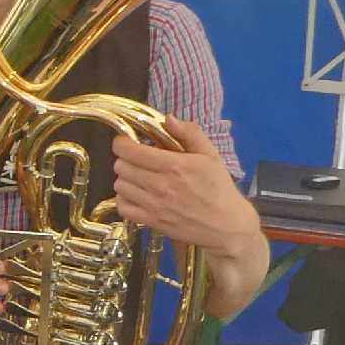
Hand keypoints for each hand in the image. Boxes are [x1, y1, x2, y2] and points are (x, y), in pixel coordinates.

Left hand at [110, 115, 252, 250]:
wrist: (225, 225)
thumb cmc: (218, 188)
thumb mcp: (210, 155)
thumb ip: (189, 133)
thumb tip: (168, 119)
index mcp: (173, 165)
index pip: (129, 151)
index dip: (122, 143)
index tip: (126, 142)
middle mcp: (159, 185)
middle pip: (121, 167)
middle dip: (125, 159)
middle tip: (136, 159)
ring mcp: (153, 205)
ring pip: (120, 186)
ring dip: (125, 178)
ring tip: (138, 177)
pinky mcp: (152, 221)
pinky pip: (123, 207)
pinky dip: (125, 199)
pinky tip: (136, 195)